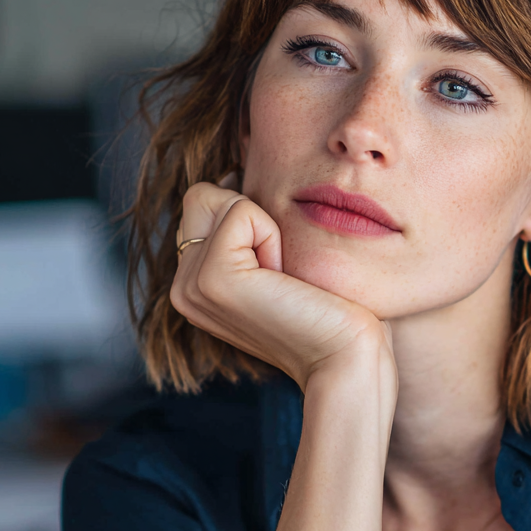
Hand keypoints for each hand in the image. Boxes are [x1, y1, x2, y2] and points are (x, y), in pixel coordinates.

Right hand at [170, 179, 392, 389]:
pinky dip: (272, 235)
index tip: (280, 271)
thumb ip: (248, 232)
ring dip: (267, 229)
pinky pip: (240, 210)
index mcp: (194, 286)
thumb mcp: (280, 263)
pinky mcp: (212, 279)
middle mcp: (183, 289)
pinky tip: (284, 280)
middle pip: (202, 195)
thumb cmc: (331, 309)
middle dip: (254, 219)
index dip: (253, 221)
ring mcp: (190, 287)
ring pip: (219, 198)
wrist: (347, 357)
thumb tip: (236, 173)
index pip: (204, 204)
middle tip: (282, 273)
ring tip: (284, 279)